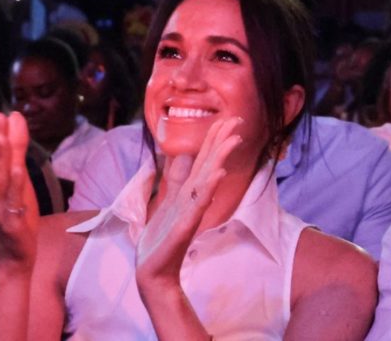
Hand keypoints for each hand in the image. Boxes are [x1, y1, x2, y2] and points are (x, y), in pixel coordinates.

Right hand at [0, 108, 37, 273]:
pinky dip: (12, 185)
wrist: (14, 255)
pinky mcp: (12, 220)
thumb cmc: (15, 214)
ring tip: (1, 136)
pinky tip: (15, 169)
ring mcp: (0, 206)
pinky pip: (11, 201)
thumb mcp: (18, 180)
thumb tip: (14, 122)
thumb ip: (16, 153)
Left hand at [135, 117, 242, 290]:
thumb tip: (183, 156)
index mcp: (187, 191)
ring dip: (220, 157)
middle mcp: (192, 198)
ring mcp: (190, 211)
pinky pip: (198, 204)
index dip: (215, 138)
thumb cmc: (159, 240)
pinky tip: (216, 174)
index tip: (229, 119)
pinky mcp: (184, 226)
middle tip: (238, 120)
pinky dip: (208, 188)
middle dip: (222, 141)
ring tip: (232, 138)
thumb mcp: (165, 203)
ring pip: (207, 179)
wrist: (153, 272)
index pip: (204, 159)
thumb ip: (175, 180)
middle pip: (210, 163)